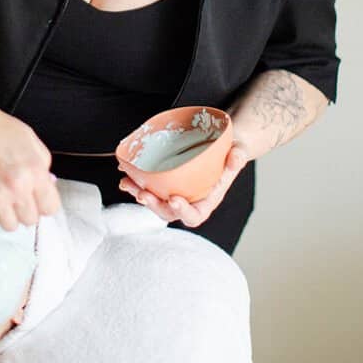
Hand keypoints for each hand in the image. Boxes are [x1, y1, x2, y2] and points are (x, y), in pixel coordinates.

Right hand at [0, 95, 60, 230]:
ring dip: (6, 212)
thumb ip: (42, 164)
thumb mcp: (28, 138)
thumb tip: (46, 184)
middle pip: (31, 220)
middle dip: (25, 207)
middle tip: (16, 193)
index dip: (44, 201)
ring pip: (10, 225)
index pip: (50, 207)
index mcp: (34, 171)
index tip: (37, 198)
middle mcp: (16, 188)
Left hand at [118, 144, 248, 227]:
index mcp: (206, 201)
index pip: (194, 216)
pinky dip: (136, 180)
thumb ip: (237, 158)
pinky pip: (148, 185)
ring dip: (138, 193)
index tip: (175, 200)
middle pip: (168, 212)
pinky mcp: (164, 181)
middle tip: (143, 194)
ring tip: (127, 182)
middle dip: (154, 205)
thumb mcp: (237, 153)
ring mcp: (174, 191)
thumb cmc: (229, 154)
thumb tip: (237, 156)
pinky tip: (125, 170)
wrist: (222, 146)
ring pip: (153, 200)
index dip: (183, 212)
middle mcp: (188, 200)